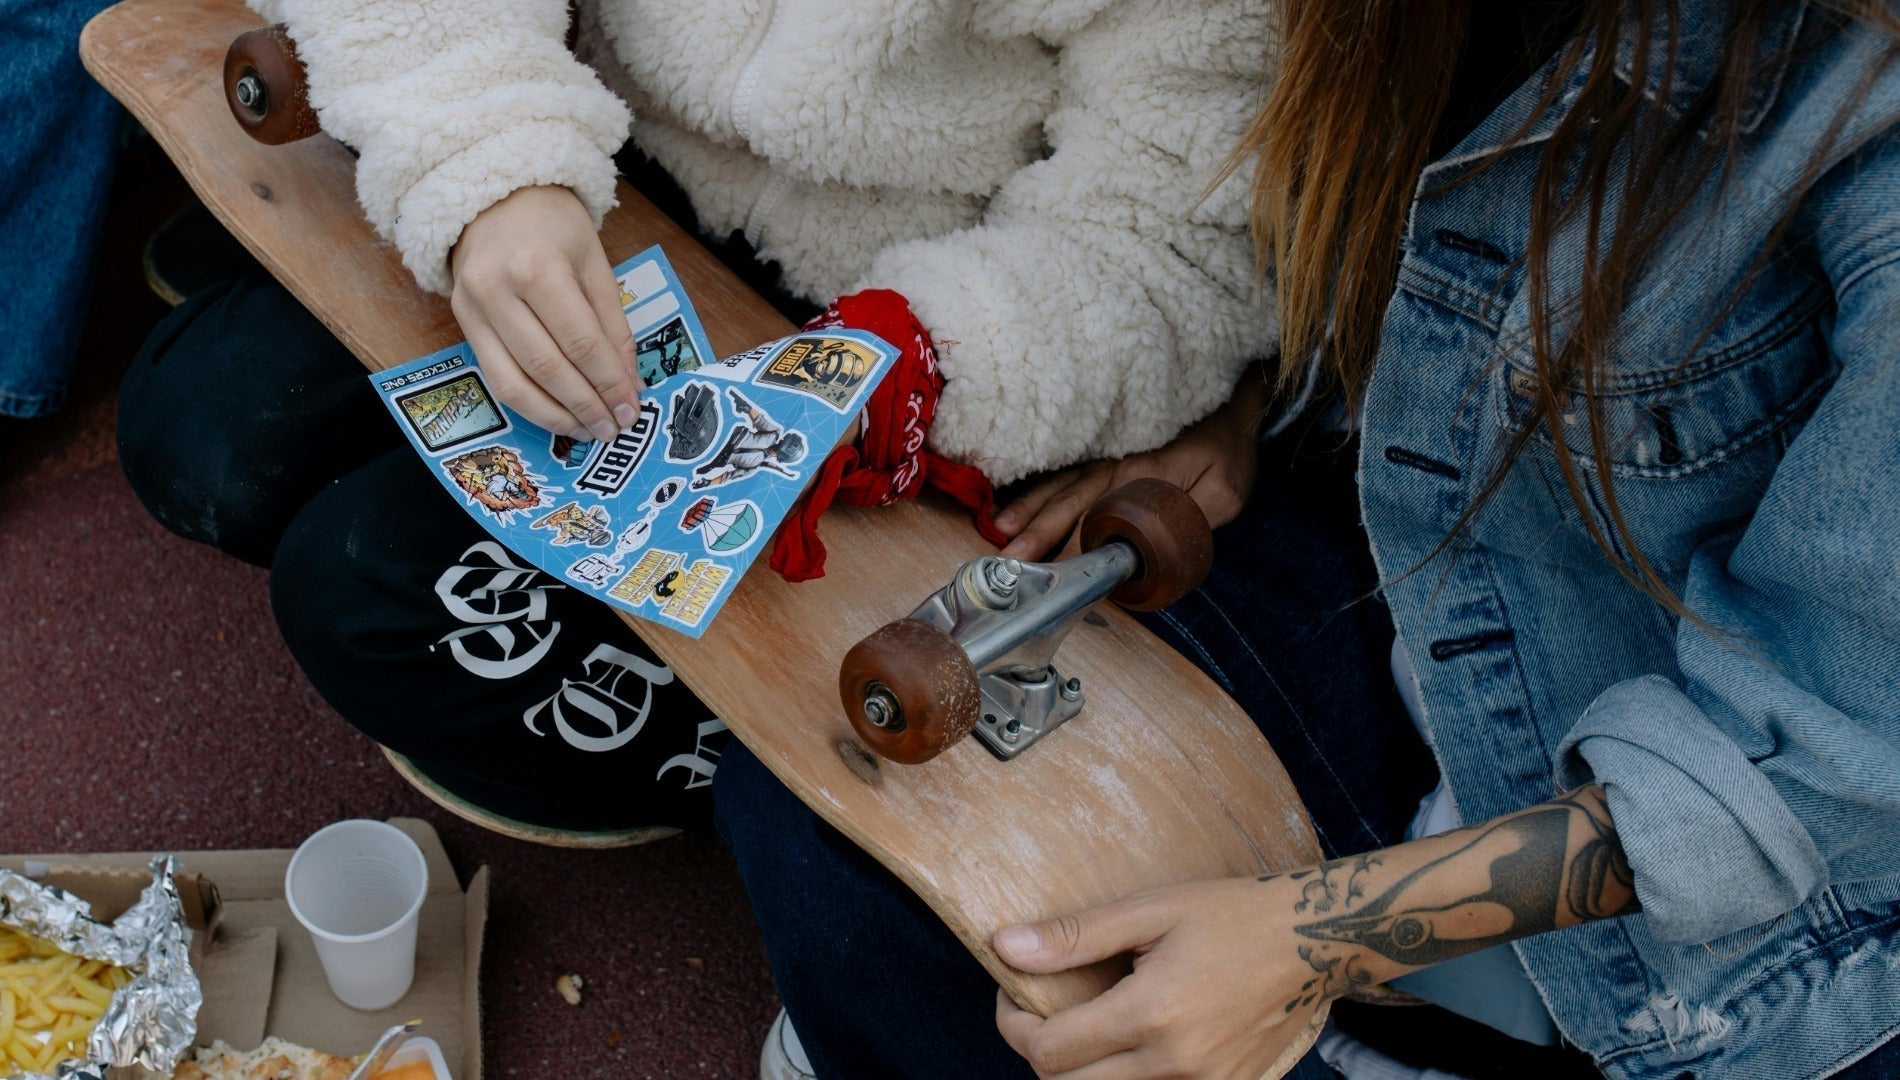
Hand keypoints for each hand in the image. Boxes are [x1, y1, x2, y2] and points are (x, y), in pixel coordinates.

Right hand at [450, 185, 638, 442]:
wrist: (492, 196)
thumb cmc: (553, 225)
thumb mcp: (595, 263)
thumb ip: (612, 325)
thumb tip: (628, 384)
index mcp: (538, 268)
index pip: (581, 343)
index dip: (609, 383)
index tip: (632, 409)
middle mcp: (498, 290)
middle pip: (548, 367)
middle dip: (587, 405)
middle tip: (615, 428)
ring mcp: (473, 308)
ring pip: (515, 382)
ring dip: (556, 415)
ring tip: (589, 430)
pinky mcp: (462, 322)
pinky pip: (495, 377)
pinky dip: (529, 404)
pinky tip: (557, 415)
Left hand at [992, 877, 1338, 1079]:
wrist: (1318, 939)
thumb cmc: (1233, 914)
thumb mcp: (1152, 910)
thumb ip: (1076, 936)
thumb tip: (1005, 947)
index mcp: (1151, 1014)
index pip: (1049, 1050)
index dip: (1014, 1025)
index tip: (1014, 994)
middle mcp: (1177, 1064)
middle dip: (1042, 1053)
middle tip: (1043, 1012)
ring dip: (1083, 1072)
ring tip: (1087, 1027)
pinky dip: (1128, 1078)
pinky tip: (1131, 1043)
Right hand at [995, 371, 1268, 559]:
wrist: (1228, 401)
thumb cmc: (1227, 449)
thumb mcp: (1226, 489)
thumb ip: (1193, 518)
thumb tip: (1156, 548)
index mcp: (1143, 476)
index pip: (1102, 519)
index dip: (1077, 548)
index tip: (1055, 574)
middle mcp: (1116, 466)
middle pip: (1071, 503)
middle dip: (1039, 533)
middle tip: (1012, 559)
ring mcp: (1105, 457)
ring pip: (1060, 487)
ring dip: (1029, 510)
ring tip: (1001, 531)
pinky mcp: (1103, 453)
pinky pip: (1064, 473)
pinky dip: (1037, 489)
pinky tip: (1014, 503)